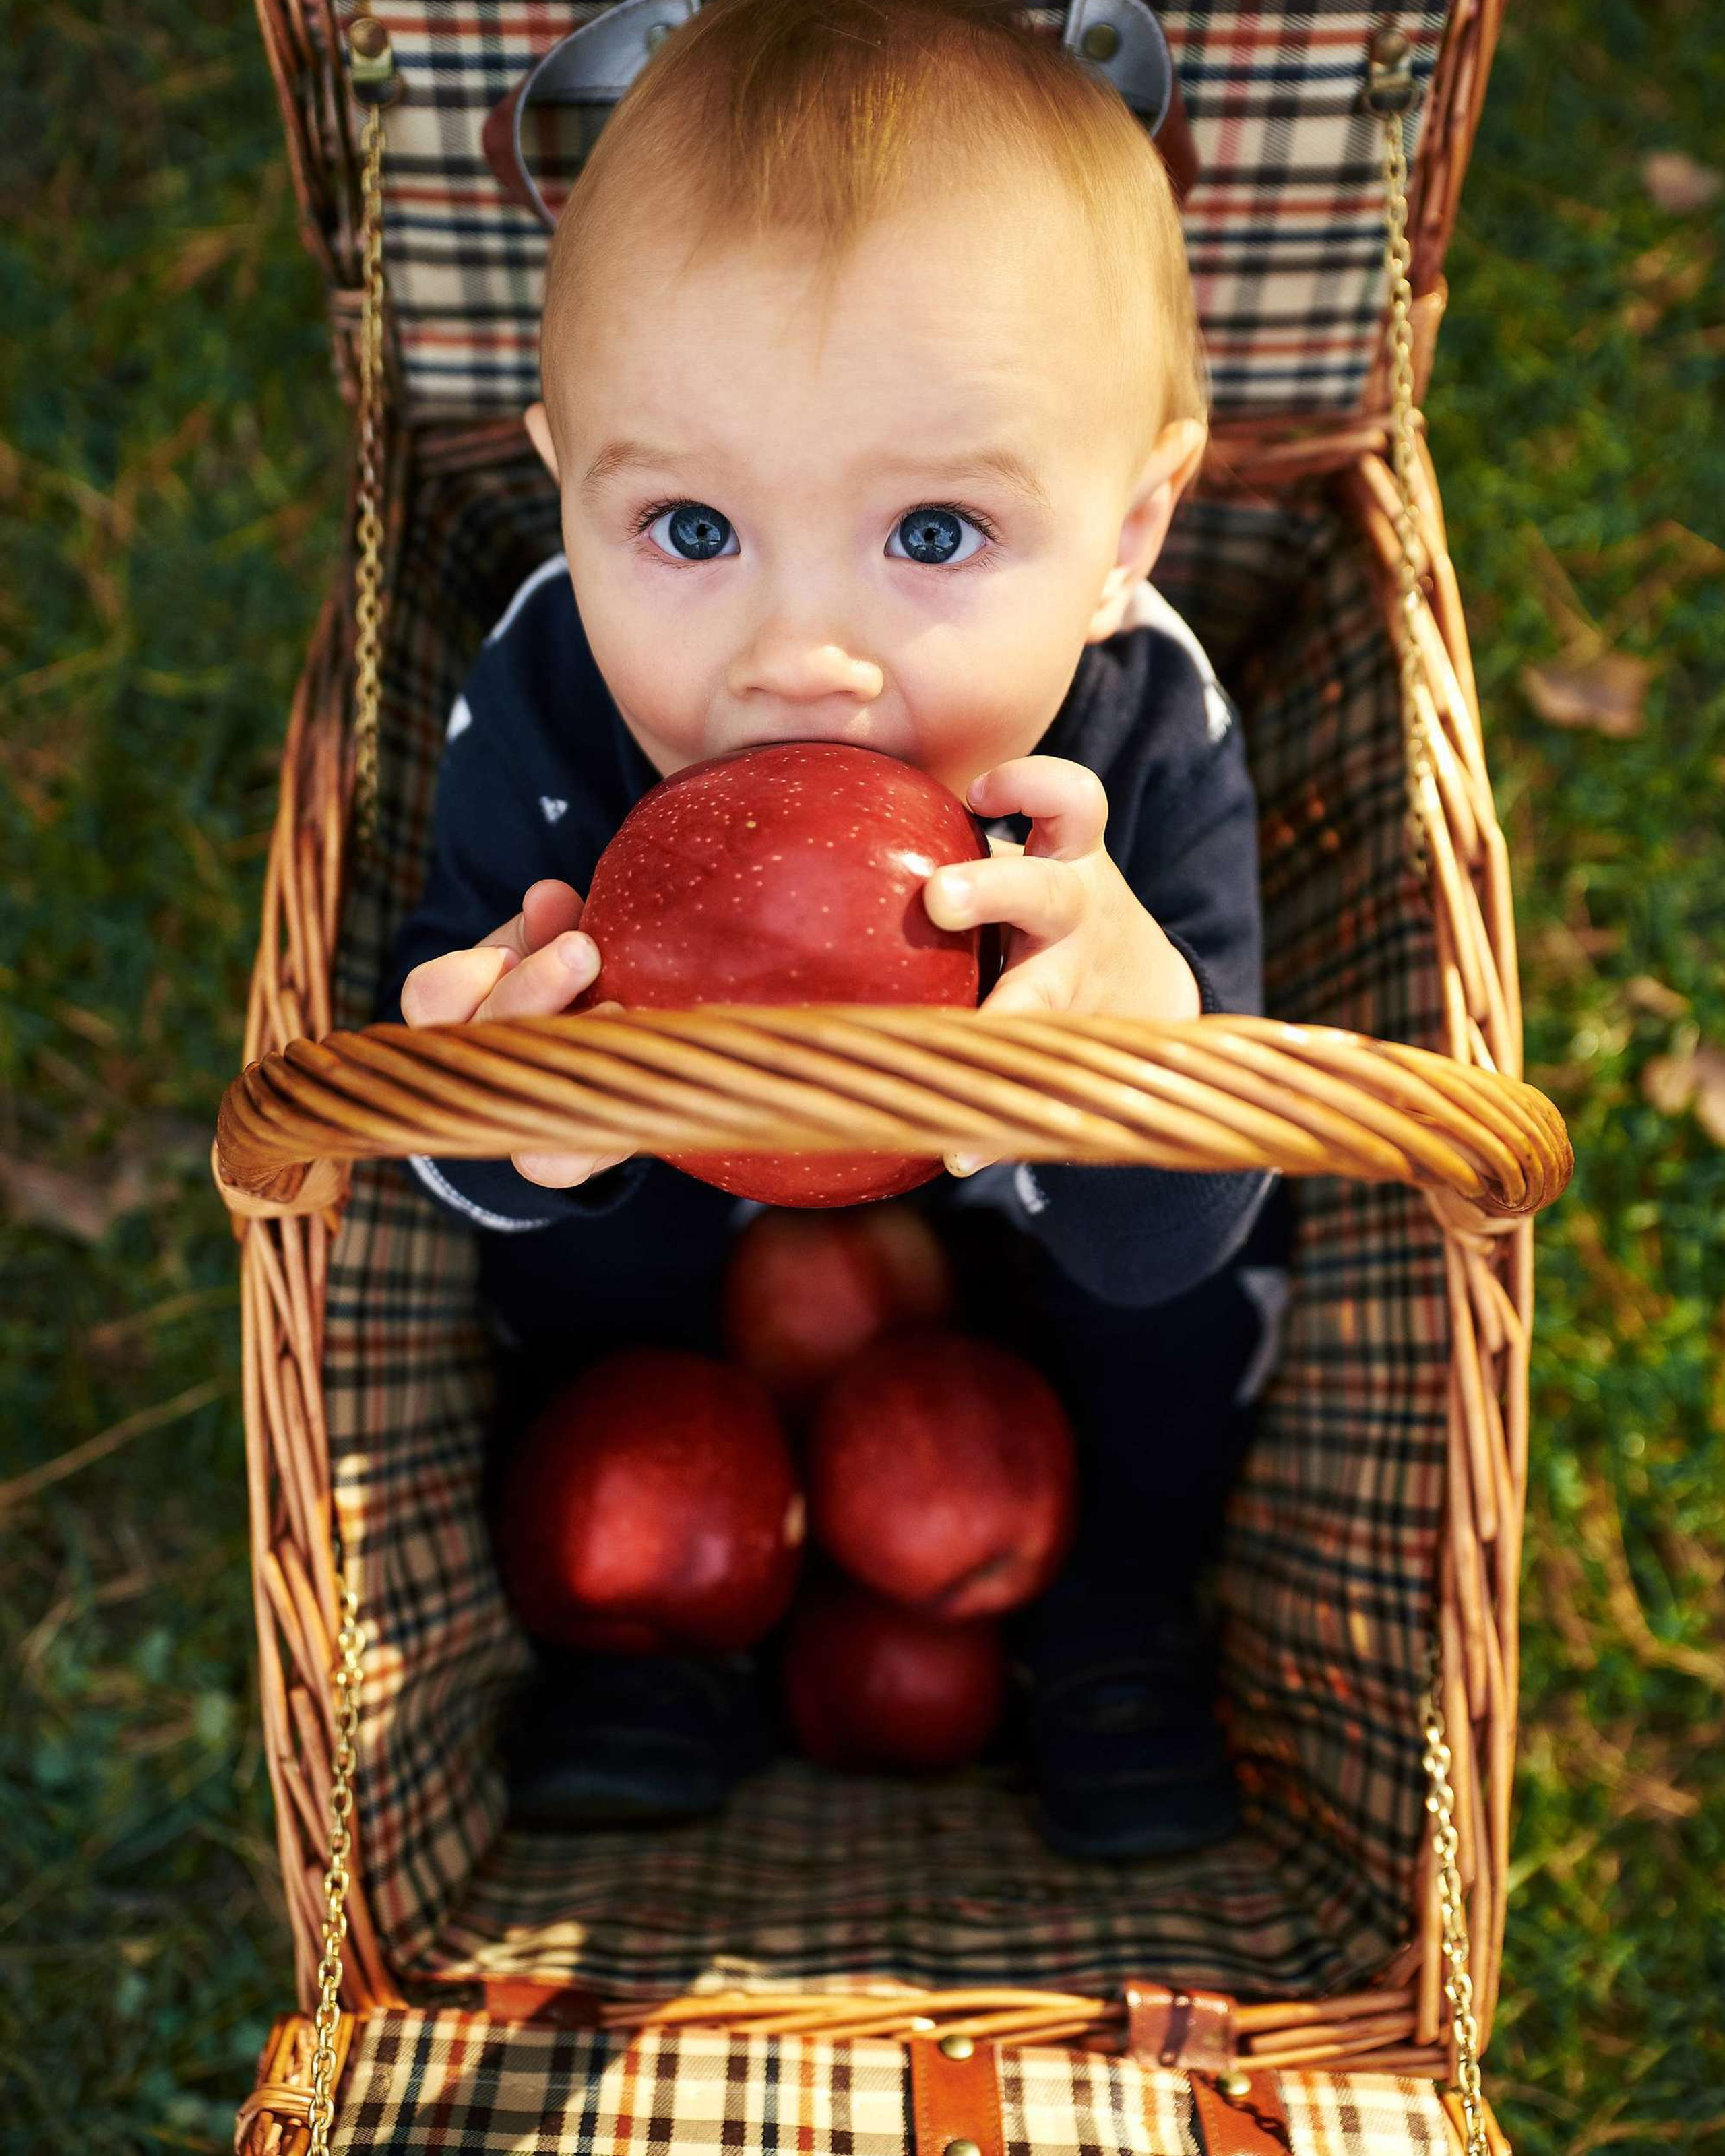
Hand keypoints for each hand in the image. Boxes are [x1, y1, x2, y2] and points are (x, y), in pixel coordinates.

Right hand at [399, 878, 634, 1188]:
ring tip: (619, 1013)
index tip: (506, 952)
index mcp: (452, 1016)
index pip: (430, 994)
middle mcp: (471, 1078)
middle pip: (478, 1041)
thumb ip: (546, 924)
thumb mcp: (543, 951)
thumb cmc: (556, 997)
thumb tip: (549, 897)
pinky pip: (558, 1163)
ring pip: (517, 1100)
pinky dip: (596, 1124)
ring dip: (570, 1051)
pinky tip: (629, 1073)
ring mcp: (512, 1127)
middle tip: (584, 951)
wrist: (585, 1080)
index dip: (464, 975)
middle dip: (532, 991)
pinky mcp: (558, 1167)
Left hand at [922, 756, 1199, 1177]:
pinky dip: (996, 1128)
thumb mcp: (1026, 859)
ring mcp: (1072, 987)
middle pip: (1044, 889)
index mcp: (1063, 857)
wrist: (1148, 988)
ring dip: (1002, 1025)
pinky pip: (1036, 1087)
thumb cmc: (1036, 906)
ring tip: (954, 1056)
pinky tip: (960, 1155)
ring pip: (1044, 1000)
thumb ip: (948, 838)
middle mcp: (1073, 915)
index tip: (980, 791)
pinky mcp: (1071, 1051)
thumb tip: (798, 800)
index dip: (1033, 786)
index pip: (1069, 800)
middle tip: (936, 899)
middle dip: (991, 888)